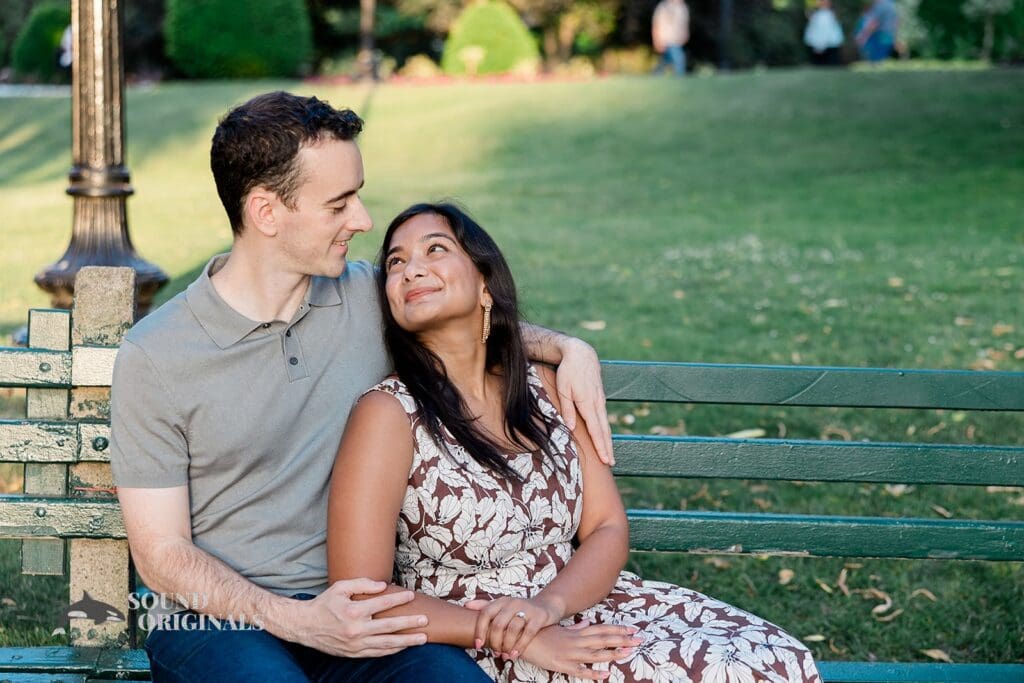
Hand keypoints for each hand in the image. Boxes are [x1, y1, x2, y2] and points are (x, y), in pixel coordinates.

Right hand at [285, 579, 428, 656]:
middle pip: (389, 627)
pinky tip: (403, 647)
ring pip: (386, 644)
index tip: (411, 596)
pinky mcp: (353, 653)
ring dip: (406, 642)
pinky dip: (392, 651)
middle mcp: (356, 630)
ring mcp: (355, 644)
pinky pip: (377, 653)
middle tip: (425, 620)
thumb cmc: (324, 603)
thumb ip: (362, 583)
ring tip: (422, 638)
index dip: (399, 599)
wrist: (305, 626)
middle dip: (409, 624)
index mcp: (353, 611)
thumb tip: (383, 585)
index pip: (382, 604)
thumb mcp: (340, 587)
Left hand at [465, 595, 562, 657]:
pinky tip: (515, 654)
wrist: (547, 604)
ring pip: (512, 630)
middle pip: (498, 625)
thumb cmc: (520, 609)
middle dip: (494, 642)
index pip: (485, 614)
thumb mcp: (503, 605)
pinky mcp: (539, 616)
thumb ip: (485, 605)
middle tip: (495, 653)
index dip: (479, 631)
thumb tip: (466, 605)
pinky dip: (520, 646)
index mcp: (502, 601)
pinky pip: (528, 633)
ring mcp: (527, 609)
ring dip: (507, 646)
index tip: (478, 645)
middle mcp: (513, 603)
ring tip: (505, 656)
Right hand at [521, 620, 641, 679]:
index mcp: (576, 632)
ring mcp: (570, 653)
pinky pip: (580, 671)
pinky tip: (605, 675)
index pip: (600, 629)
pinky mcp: (562, 665)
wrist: (523, 638)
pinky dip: (593, 673)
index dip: (616, 630)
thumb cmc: (541, 633)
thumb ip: (576, 628)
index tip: (631, 630)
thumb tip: (587, 623)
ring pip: (595, 654)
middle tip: (639, 639)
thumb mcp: (560, 628)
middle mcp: (576, 641)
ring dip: (612, 653)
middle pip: (603, 639)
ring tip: (628, 653)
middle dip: (621, 639)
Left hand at [555, 338, 614, 465]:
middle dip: (607, 448)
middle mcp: (597, 404)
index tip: (605, 459)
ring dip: (608, 441)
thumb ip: (567, 408)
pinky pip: (603, 419)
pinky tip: (605, 439)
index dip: (600, 445)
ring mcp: (600, 401)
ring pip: (605, 425)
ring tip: (610, 457)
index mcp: (587, 403)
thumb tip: (571, 428)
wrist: (581, 354)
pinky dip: (605, 431)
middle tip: (611, 464)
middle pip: (604, 430)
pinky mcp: (600, 399)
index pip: (595, 429)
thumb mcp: (563, 388)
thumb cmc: (568, 371)